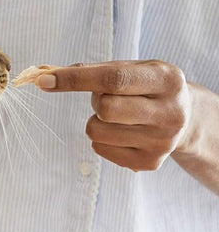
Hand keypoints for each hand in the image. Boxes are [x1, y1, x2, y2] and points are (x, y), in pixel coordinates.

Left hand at [36, 60, 191, 170]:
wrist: (187, 118)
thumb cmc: (146, 86)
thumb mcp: (130, 68)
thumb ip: (91, 70)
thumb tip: (45, 74)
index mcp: (166, 80)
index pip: (112, 79)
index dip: (75, 79)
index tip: (44, 80)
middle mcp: (170, 112)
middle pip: (105, 108)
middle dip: (95, 101)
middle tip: (107, 97)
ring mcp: (162, 142)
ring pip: (98, 130)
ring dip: (96, 120)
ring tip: (118, 114)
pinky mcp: (150, 163)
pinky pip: (100, 149)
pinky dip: (101, 138)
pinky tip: (122, 131)